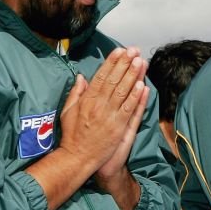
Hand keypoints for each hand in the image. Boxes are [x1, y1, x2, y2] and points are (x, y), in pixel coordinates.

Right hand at [57, 47, 146, 172]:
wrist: (78, 158)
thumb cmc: (71, 136)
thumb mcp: (67, 111)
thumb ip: (75, 93)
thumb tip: (81, 77)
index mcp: (87, 100)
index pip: (101, 76)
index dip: (111, 62)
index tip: (119, 51)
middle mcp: (99, 106)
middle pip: (115, 80)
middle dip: (125, 64)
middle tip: (134, 51)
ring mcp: (110, 116)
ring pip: (124, 92)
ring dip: (133, 76)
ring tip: (140, 62)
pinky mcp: (119, 128)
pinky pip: (130, 109)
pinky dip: (137, 97)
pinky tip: (143, 85)